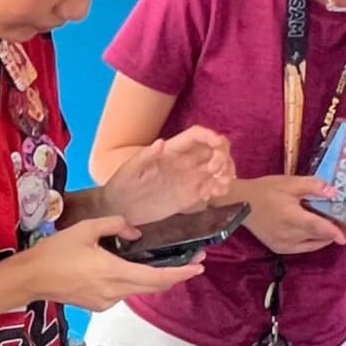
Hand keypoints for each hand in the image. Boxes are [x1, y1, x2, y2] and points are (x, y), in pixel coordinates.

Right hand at [8, 216, 207, 311]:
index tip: (199, 267)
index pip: (156, 277)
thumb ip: (116, 226)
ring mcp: (106, 302)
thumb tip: (135, 233)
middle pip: (153, 287)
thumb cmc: (56, 251)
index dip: (180, 274)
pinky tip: (122, 268)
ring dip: (149, 278)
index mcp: (114, 272)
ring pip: (137, 290)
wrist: (30, 279)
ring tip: (156, 261)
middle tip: (191, 262)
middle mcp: (115, 292)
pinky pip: (121, 292)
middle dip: (174, 276)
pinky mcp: (98, 306)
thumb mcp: (86, 228)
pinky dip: (130, 281)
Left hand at [97, 127, 233, 225]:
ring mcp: (189, 178)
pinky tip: (215, 194)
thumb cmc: (121, 185)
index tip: (218, 144)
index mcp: (172, 150)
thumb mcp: (130, 169)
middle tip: (217, 170)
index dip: (210, 136)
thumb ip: (145, 156)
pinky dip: (219, 188)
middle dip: (223, 156)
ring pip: (217, 168)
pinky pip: (212, 187)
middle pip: (213, 150)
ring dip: (225, 172)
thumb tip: (161, 142)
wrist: (120, 209)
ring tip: (221, 184)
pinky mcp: (191, 195)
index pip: (197, 136)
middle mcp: (184, 161)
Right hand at [234, 174, 345, 254]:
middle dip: (331, 231)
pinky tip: (316, 233)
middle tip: (344, 223)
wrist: (241, 203)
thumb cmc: (265, 190)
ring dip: (323, 237)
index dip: (333, 232)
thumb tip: (334, 193)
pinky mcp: (279, 248)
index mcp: (290, 217)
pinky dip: (312, 242)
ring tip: (332, 228)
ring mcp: (283, 244)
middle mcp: (287, 235)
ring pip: (311, 244)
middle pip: (317, 236)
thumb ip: (313, 186)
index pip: (317, 227)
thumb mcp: (290, 182)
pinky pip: (302, 248)